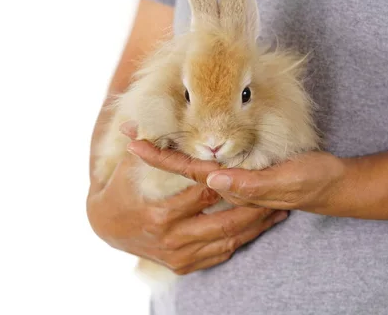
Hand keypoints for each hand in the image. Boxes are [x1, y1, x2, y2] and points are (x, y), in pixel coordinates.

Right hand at [86, 126, 288, 274]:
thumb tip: (136, 121)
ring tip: (278, 211)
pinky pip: (220, 254)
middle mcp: (173, 239)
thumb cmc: (120, 193)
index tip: (252, 168)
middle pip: (225, 222)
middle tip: (278, 194)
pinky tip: (258, 228)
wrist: (108, 229)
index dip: (231, 181)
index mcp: (162, 214)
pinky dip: (241, 242)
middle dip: (254, 209)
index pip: (205, 194)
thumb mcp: (127, 169)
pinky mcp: (184, 266)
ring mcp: (180, 255)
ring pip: (228, 241)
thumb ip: (143, 146)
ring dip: (255, 227)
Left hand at [127, 139, 351, 214]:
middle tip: (127, 131)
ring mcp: (231, 179)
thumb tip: (212, 180)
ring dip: (165, 151)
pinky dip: (187, 156)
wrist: (329, 185)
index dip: (159, 156)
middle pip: (181, 168)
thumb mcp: (284, 181)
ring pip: (191, 167)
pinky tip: (177, 147)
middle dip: (153, 151)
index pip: (187, 170)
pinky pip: (206, 166)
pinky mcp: (240, 173)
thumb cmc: (309, 180)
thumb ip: (250, 186)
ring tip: (142, 136)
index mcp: (231, 184)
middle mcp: (225, 183)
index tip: (132, 142)